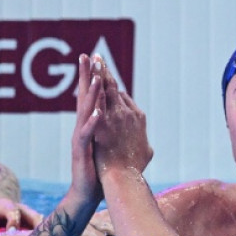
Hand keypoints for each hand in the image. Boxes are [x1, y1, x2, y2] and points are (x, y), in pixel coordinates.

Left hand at [0, 197, 42, 233]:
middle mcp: (23, 211)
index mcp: (8, 206)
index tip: (11, 231)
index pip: (12, 211)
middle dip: (36, 230)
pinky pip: (42, 233)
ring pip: (42, 226)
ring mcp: (31, 218)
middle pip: (35, 218)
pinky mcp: (35, 227)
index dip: (13, 221)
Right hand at [71, 54, 103, 200]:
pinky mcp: (82, 151)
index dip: (90, 76)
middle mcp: (82, 127)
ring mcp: (80, 138)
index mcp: (88, 124)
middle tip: (86, 56)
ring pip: (85, 112)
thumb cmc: (98, 169)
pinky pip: (87, 134)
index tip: (93, 58)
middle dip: (85, 76)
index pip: (90, 96)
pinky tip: (99, 114)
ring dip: (90, 95)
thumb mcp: (105, 144)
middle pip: (83, 97)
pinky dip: (93, 123)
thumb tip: (117, 116)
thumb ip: (109, 128)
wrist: (87, 192)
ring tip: (95, 79)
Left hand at [93, 58, 152, 176]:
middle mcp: (128, 113)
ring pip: (107, 90)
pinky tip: (90, 76)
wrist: (124, 178)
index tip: (105, 77)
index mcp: (137, 118)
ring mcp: (116, 116)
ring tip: (95, 59)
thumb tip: (146, 144)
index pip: (123, 97)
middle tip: (98, 57)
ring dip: (101, 73)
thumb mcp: (144, 153)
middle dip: (106, 71)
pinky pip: (99, 102)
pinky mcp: (104, 123)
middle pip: (114, 88)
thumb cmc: (134, 169)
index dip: (112, 87)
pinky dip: (95, 89)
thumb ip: (142, 143)